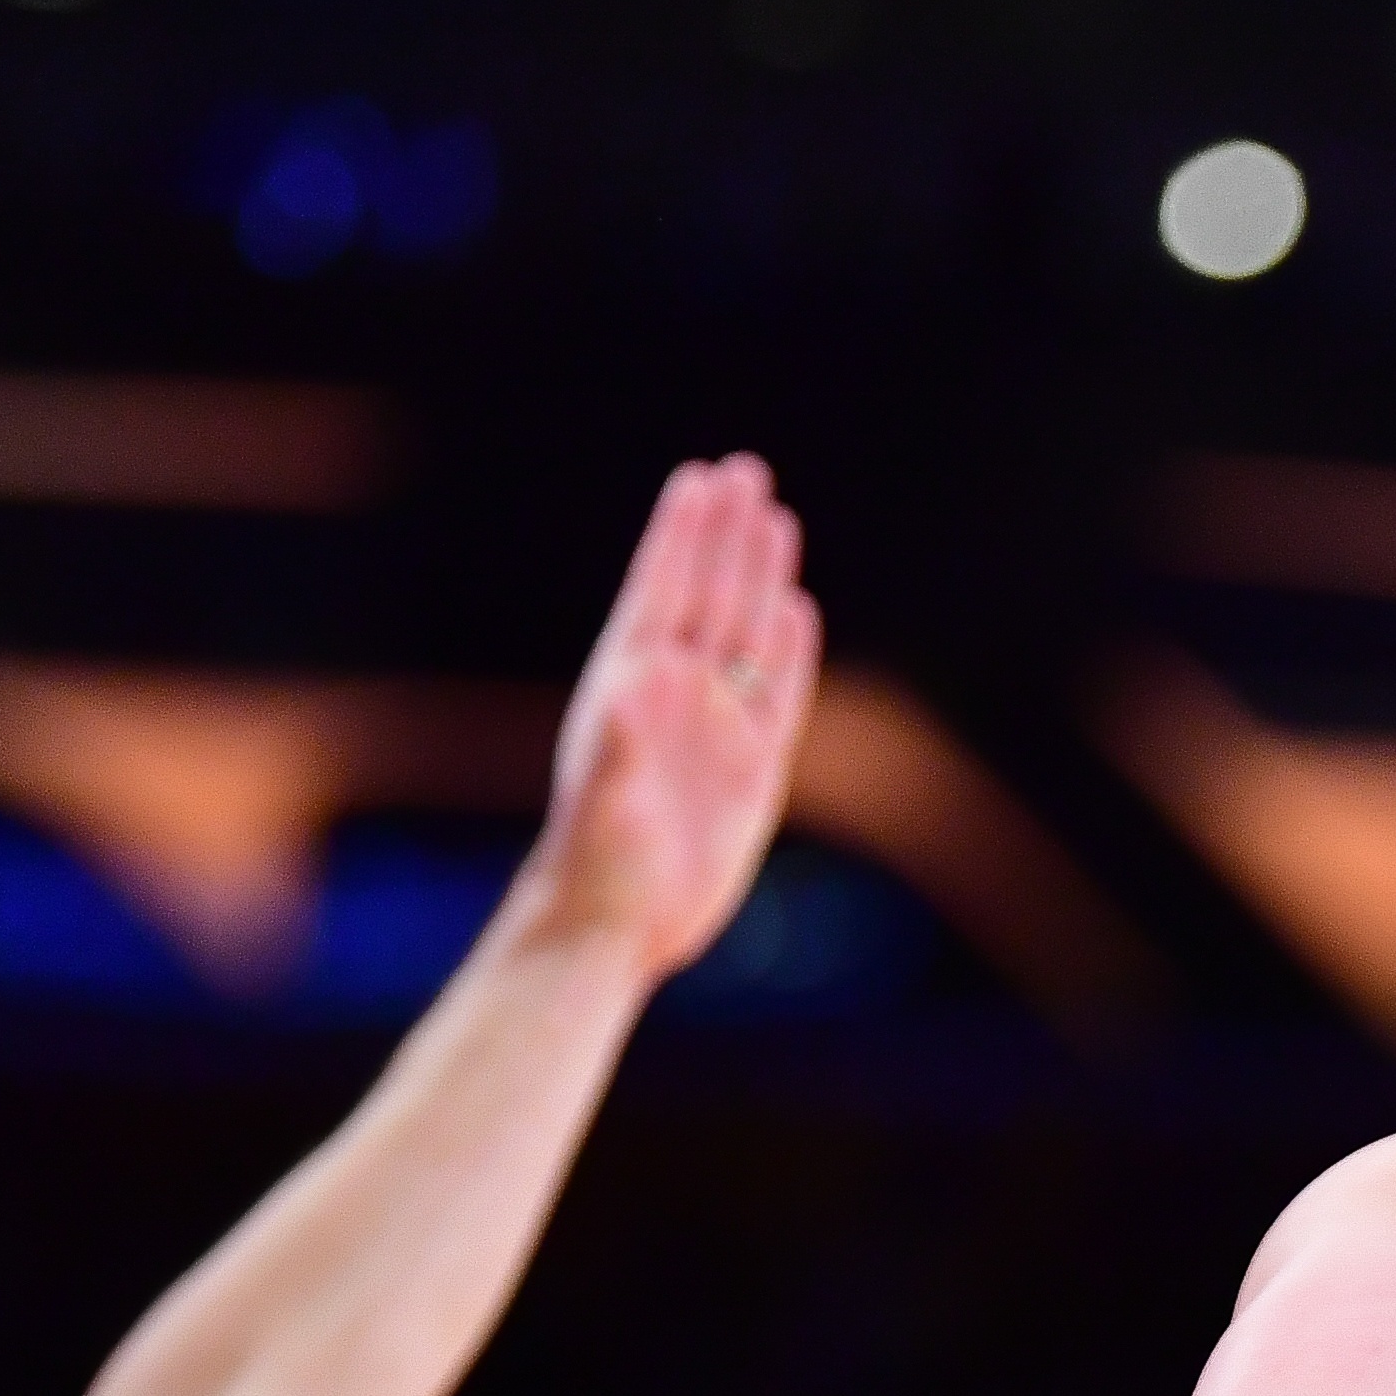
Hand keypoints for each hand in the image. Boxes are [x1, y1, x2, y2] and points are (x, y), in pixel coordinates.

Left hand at [523, 454, 821, 975]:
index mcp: (632, 686)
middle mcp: (674, 697)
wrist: (614, 924)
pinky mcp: (750, 771)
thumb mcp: (606, 799)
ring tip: (774, 519)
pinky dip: (789, 652)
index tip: (701, 479)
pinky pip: (777, 695)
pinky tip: (798, 611)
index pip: (662, 591)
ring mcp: (714, 729)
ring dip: (758, 577)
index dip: (681, 535)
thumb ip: (624, 738)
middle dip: (726, 534)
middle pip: (709, 596)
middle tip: (746, 471)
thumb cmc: (597, 862)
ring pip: (744, 635)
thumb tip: (644, 674)